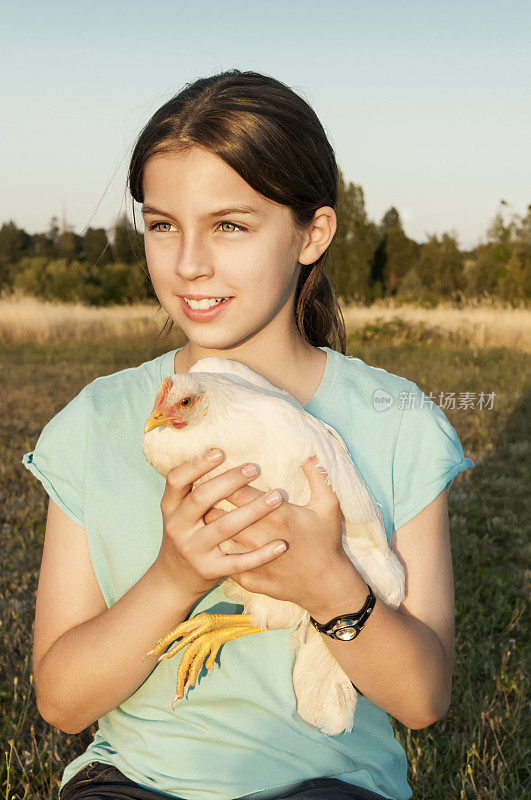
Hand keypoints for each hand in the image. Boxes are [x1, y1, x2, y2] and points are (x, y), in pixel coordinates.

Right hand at [155, 449, 290, 602]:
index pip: (176, 480)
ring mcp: (193, 550)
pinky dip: (261, 554)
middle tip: (255, 468)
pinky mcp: (209, 570)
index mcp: (170, 507)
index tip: (220, 451)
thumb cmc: (187, 534)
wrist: (173, 580)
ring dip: (253, 511)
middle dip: (229, 482)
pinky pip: (239, 561)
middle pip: (202, 499)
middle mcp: (178, 527)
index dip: (196, 465)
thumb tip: (219, 449)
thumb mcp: (179, 511)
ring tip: (277, 498)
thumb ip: (194, 488)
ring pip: (225, 527)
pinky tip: (281, 544)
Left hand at [203, 455, 351, 610]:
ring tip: (201, 513)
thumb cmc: (326, 542)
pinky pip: (222, 560)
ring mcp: (250, 560)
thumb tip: (308, 451)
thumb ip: (318, 475)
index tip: (216, 470)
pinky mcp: (246, 578)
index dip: (224, 479)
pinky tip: (212, 541)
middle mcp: (257, 536)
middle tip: (203, 489)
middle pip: (218, 512)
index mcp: (275, 515)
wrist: (326, 586)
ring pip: (215, 536)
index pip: (236, 491)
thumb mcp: (329, 505)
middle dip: (209, 500)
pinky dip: (216, 550)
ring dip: (208, 524)